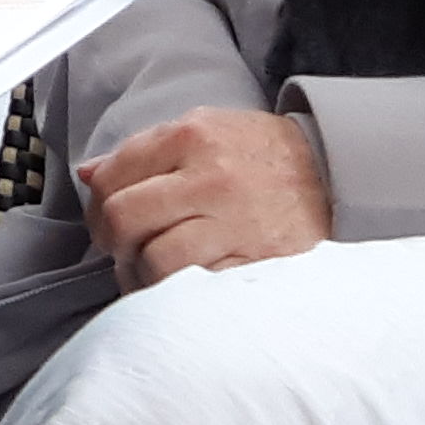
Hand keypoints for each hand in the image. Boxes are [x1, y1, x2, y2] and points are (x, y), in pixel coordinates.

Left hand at [78, 108, 330, 289]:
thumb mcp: (204, 129)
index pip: (113, 179)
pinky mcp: (256, 263)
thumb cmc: (260, 155)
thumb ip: (142, 150)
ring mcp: (234, 225)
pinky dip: (180, 295)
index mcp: (190, 138)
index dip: (97, 207)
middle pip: (125, 220)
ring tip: (146, 273)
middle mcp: (209, 180)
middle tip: (120, 250)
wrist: (335, 175)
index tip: (105, 222)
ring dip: (140, 275)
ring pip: (156, 261)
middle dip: (111, 242)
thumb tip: (89, 174)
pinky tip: (180, 288)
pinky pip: (198, 289)